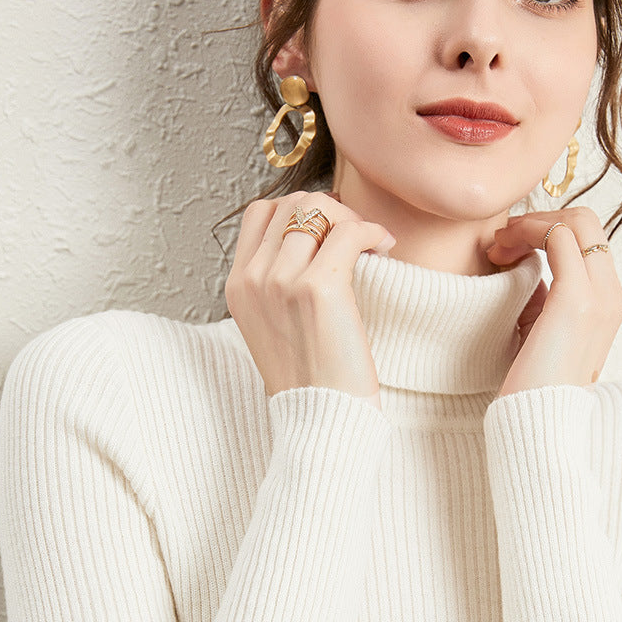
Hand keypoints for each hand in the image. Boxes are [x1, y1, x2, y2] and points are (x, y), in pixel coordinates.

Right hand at [224, 190, 395, 408]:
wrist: (319, 418)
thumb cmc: (308, 376)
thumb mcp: (272, 324)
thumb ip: (276, 281)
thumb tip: (314, 237)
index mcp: (238, 285)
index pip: (260, 213)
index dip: (299, 209)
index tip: (328, 228)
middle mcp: (253, 278)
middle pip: (291, 203)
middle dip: (330, 208)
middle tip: (354, 233)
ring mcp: (281, 281)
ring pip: (318, 208)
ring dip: (351, 217)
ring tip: (370, 241)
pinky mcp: (317, 288)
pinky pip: (348, 232)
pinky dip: (371, 230)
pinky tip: (384, 246)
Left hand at [484, 207, 621, 397]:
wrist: (538, 420)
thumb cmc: (532, 380)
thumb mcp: (541, 330)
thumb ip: (541, 296)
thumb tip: (521, 262)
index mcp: (607, 301)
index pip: (587, 238)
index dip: (545, 229)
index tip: (506, 246)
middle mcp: (612, 294)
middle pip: (586, 220)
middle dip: (537, 219)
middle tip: (499, 241)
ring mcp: (599, 295)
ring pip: (575, 221)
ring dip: (529, 223)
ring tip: (496, 246)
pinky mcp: (575, 300)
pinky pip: (557, 238)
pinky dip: (527, 233)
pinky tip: (500, 251)